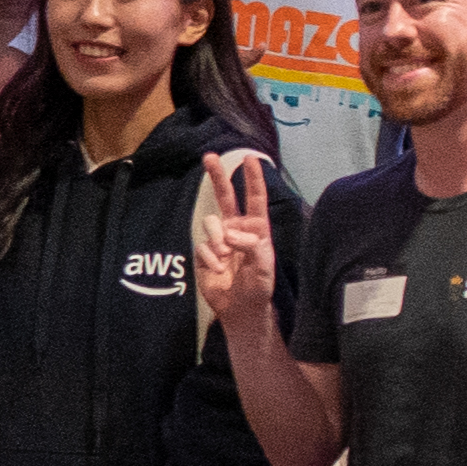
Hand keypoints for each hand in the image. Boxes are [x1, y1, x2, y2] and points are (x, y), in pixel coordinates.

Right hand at [190, 151, 279, 323]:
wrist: (241, 308)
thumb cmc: (259, 285)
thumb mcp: (264, 264)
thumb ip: (251, 245)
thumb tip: (230, 233)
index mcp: (256, 227)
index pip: (254, 198)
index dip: (252, 178)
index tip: (250, 158)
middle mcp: (236, 228)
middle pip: (225, 196)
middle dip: (218, 176)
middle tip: (210, 157)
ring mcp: (219, 239)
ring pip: (210, 221)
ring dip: (217, 237)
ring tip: (226, 255)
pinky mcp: (204, 253)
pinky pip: (202, 246)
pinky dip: (211, 258)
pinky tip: (218, 270)